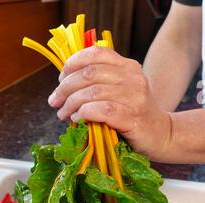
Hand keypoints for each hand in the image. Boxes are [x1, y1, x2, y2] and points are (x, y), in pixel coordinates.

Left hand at [48, 46, 171, 160]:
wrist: (161, 135)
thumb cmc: (133, 116)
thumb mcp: (118, 92)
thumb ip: (98, 83)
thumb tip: (64, 84)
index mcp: (127, 66)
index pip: (95, 53)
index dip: (72, 64)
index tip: (60, 79)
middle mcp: (132, 77)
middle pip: (89, 73)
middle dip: (65, 88)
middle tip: (55, 102)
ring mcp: (135, 97)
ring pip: (93, 92)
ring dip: (71, 103)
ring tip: (63, 114)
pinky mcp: (133, 118)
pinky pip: (103, 110)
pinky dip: (84, 113)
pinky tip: (77, 119)